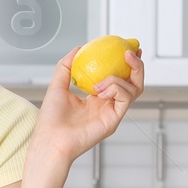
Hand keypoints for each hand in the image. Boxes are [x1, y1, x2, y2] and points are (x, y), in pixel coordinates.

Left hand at [32, 47, 144, 164]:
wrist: (51, 139)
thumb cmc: (51, 118)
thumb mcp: (58, 84)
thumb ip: (67, 66)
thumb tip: (78, 48)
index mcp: (97, 97)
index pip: (118, 77)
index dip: (126, 63)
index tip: (126, 48)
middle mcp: (108, 104)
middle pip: (133, 82)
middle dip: (136, 65)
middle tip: (129, 52)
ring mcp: (112, 112)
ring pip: (134, 89)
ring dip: (119, 78)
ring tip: (102, 80)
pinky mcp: (114, 119)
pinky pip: (126, 98)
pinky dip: (116, 88)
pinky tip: (100, 90)